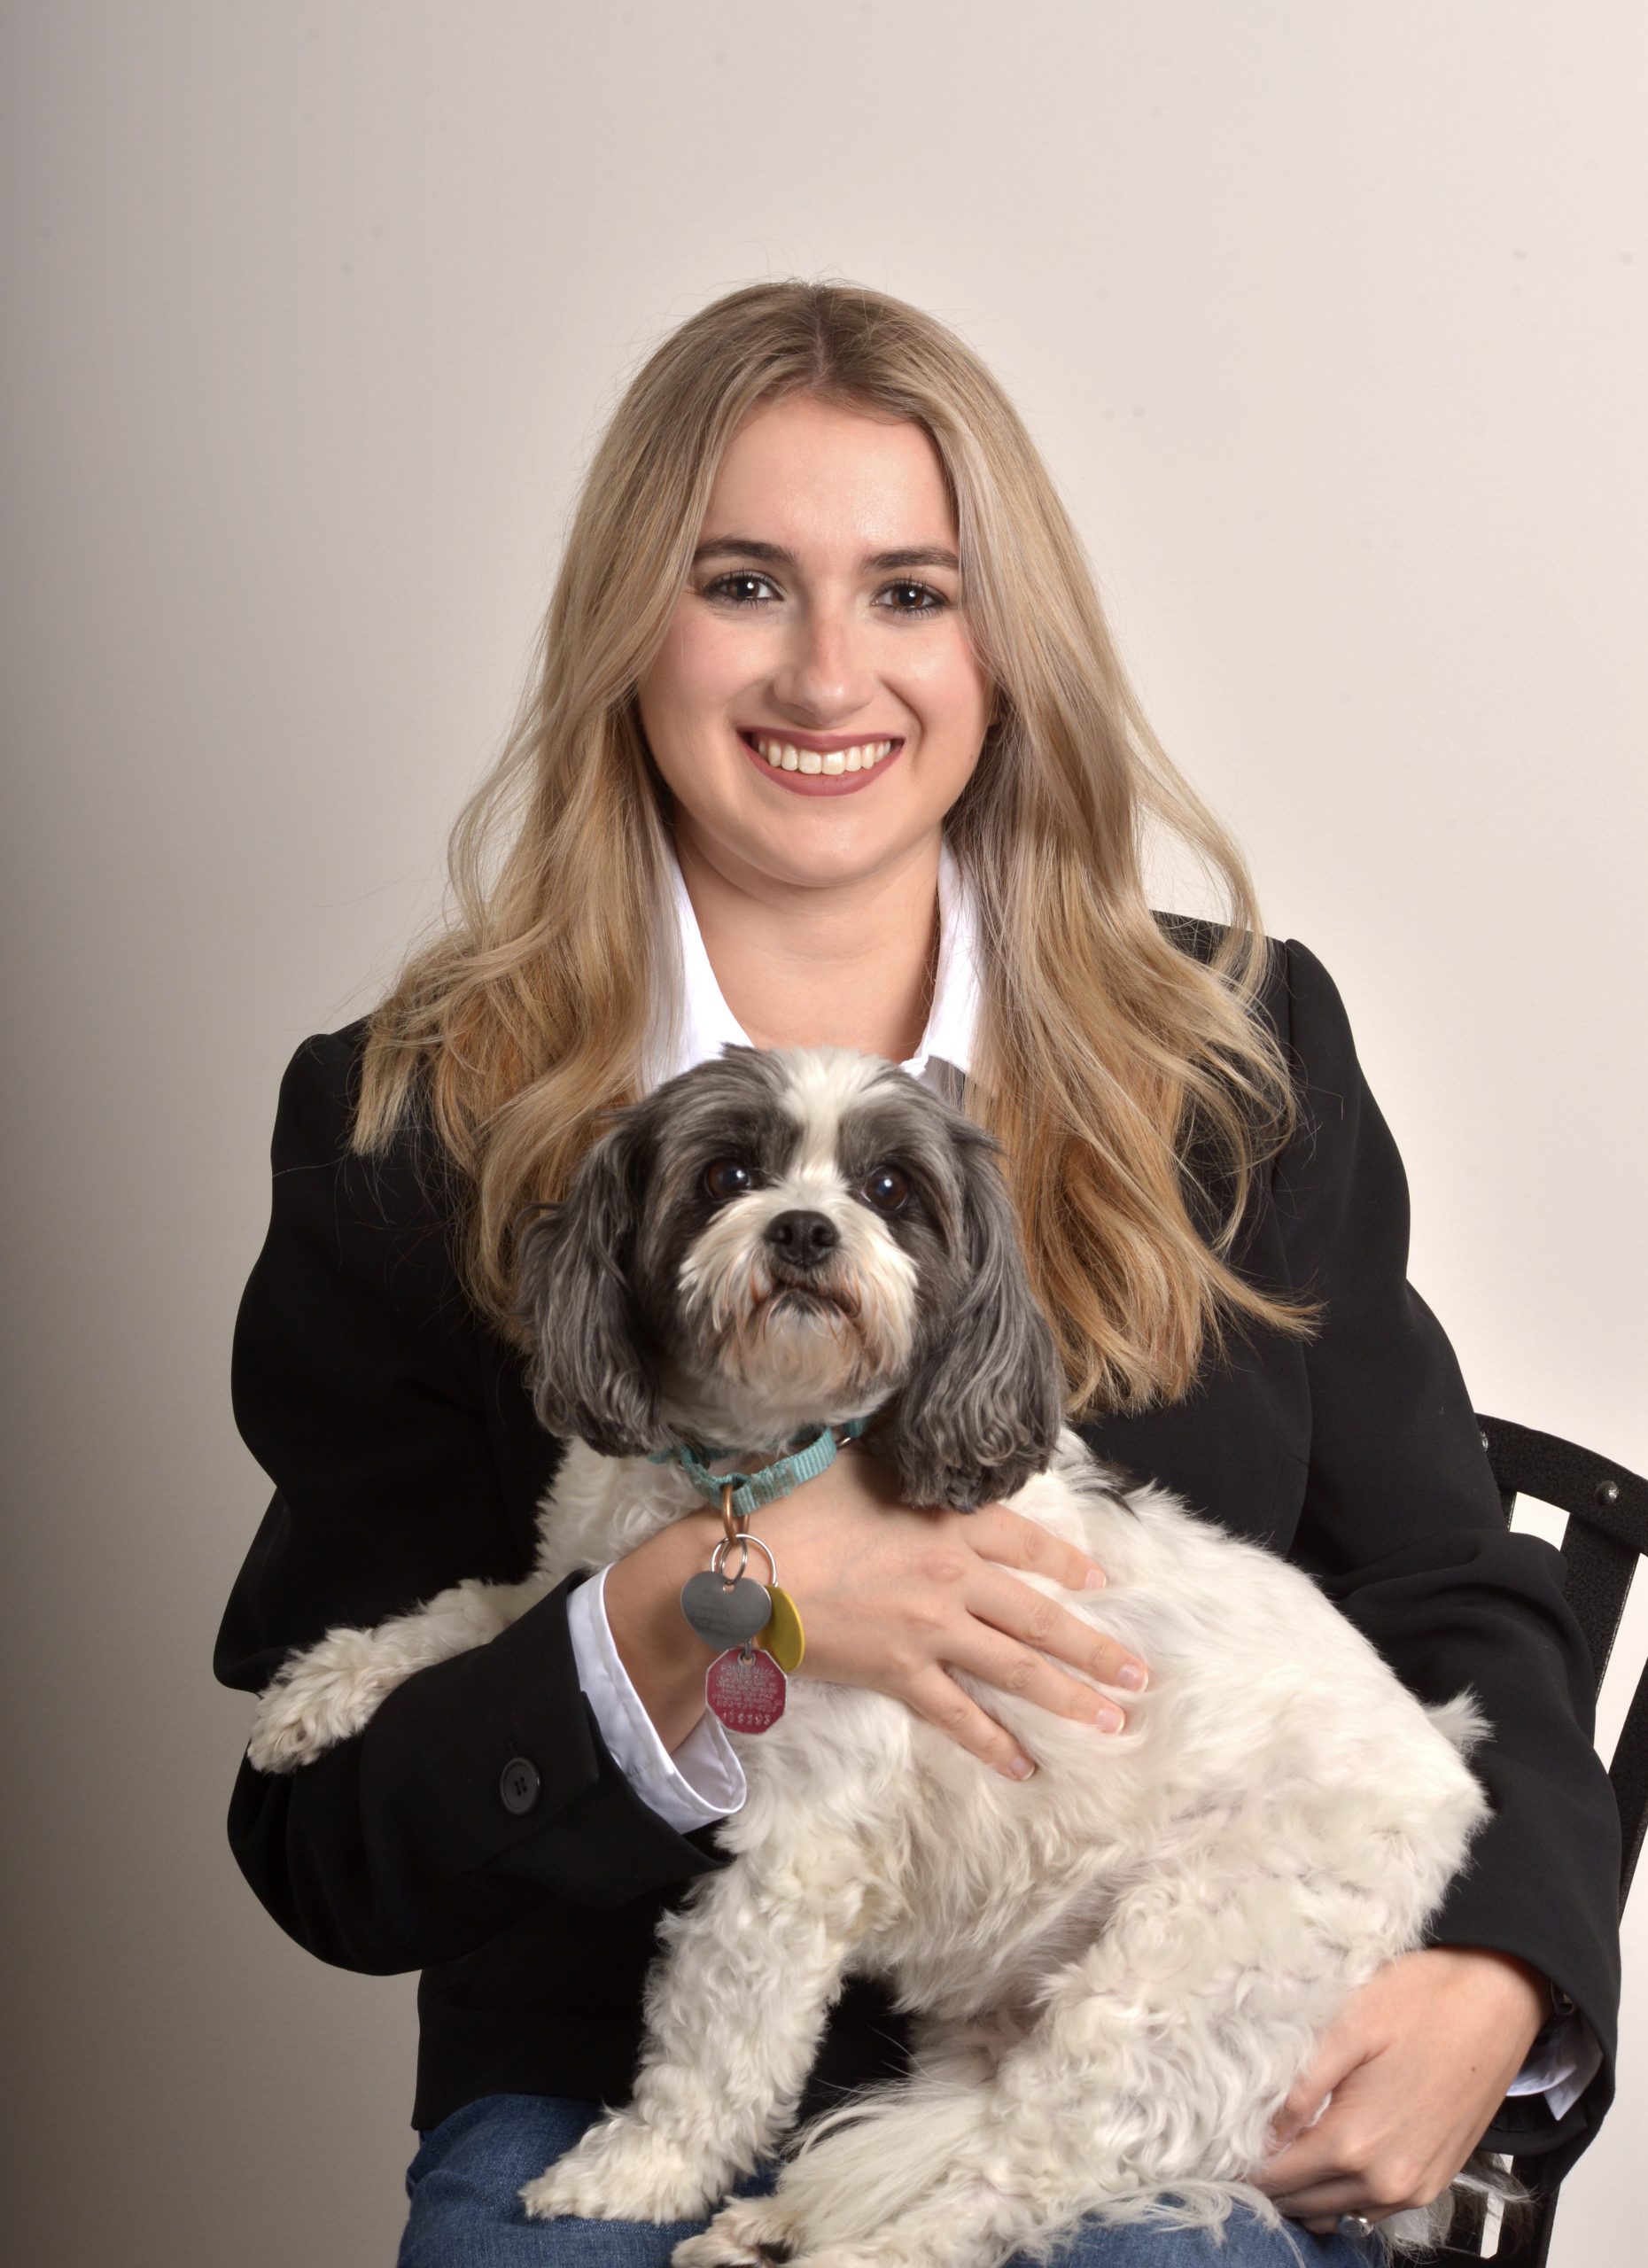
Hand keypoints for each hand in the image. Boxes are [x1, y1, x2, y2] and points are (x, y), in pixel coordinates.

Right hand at [757, 1445, 1147, 1780]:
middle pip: (1041, 1617)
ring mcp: (933, 1629)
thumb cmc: (794, 1506)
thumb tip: (923, 1454)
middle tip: (1139, 1672)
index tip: (1098, 1581)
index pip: (1026, 1542)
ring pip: (1018, 1669)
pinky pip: (960, 1717)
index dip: (1067, 1563)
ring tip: (1112, 1719)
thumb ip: (906, 1468)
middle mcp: (956, 1576)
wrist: (749, 1568)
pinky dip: (994, 1744)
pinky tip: (1025, 1767)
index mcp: (949, 1520)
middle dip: (1096, 1647)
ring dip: (1070, 1697)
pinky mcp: (902, 1673)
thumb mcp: (860, 1464)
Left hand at [1254, 1946, 1548, 2232]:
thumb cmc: (1424, 2001)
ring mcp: (1416, 2187)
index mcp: (1355, 2142)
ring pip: (1339, 2212)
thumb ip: (1300, 2088)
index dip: (1245, 2165)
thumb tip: (1263, 2130)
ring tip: (1283, 2149)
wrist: (1499, 2000)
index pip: (1278, 2179)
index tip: (1221, 2146)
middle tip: (1245, 2145)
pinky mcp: (1436, 2181)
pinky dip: (1344, 2193)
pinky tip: (1329, 2156)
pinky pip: (1374, 2208)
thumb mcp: (1347, 2028)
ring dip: (1307, 2191)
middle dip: (1272, 2180)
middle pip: (1304, 2204)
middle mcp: (1387, 2180)